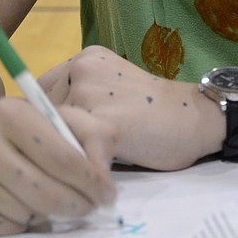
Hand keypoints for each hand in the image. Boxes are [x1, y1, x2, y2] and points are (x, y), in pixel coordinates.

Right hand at [0, 96, 117, 235]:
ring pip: (31, 214)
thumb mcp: (56, 115)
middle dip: (79, 205)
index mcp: (11, 114)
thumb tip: (102, 178)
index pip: (64, 159)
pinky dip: (23, 220)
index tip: (108, 193)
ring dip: (48, 211)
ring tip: (42, 191)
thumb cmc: (19, 127)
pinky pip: (10, 229)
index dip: (93, 182)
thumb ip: (92, 136)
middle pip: (49, 195)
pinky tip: (16, 199)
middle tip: (90, 206)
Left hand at [39, 46, 221, 170]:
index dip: (47, 117)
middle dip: (54, 136)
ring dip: (67, 154)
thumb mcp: (111, 87)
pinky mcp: (106, 121)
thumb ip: (81, 95)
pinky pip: (77, 151)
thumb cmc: (155, 109)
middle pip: (42, 111)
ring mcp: (92, 93)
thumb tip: (43, 125)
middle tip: (75, 154)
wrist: (196, 117)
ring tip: (87, 167)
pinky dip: (85, 169)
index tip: (62, 135)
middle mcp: (83, 69)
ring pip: (55, 132)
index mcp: (85, 59)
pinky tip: (100, 179)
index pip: (42, 91)